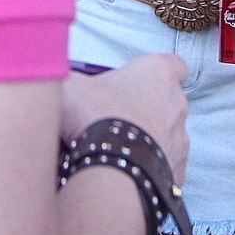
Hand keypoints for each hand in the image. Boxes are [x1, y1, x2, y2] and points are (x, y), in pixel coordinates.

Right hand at [61, 54, 188, 182]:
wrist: (110, 169)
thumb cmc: (95, 119)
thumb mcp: (69, 84)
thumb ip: (68, 75)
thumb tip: (55, 77)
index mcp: (157, 74)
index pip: (173, 64)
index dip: (156, 71)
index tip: (140, 79)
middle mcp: (176, 104)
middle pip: (166, 101)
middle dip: (144, 108)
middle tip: (114, 116)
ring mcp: (179, 140)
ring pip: (166, 136)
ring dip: (147, 139)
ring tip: (116, 147)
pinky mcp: (176, 171)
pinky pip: (163, 166)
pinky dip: (147, 168)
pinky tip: (125, 169)